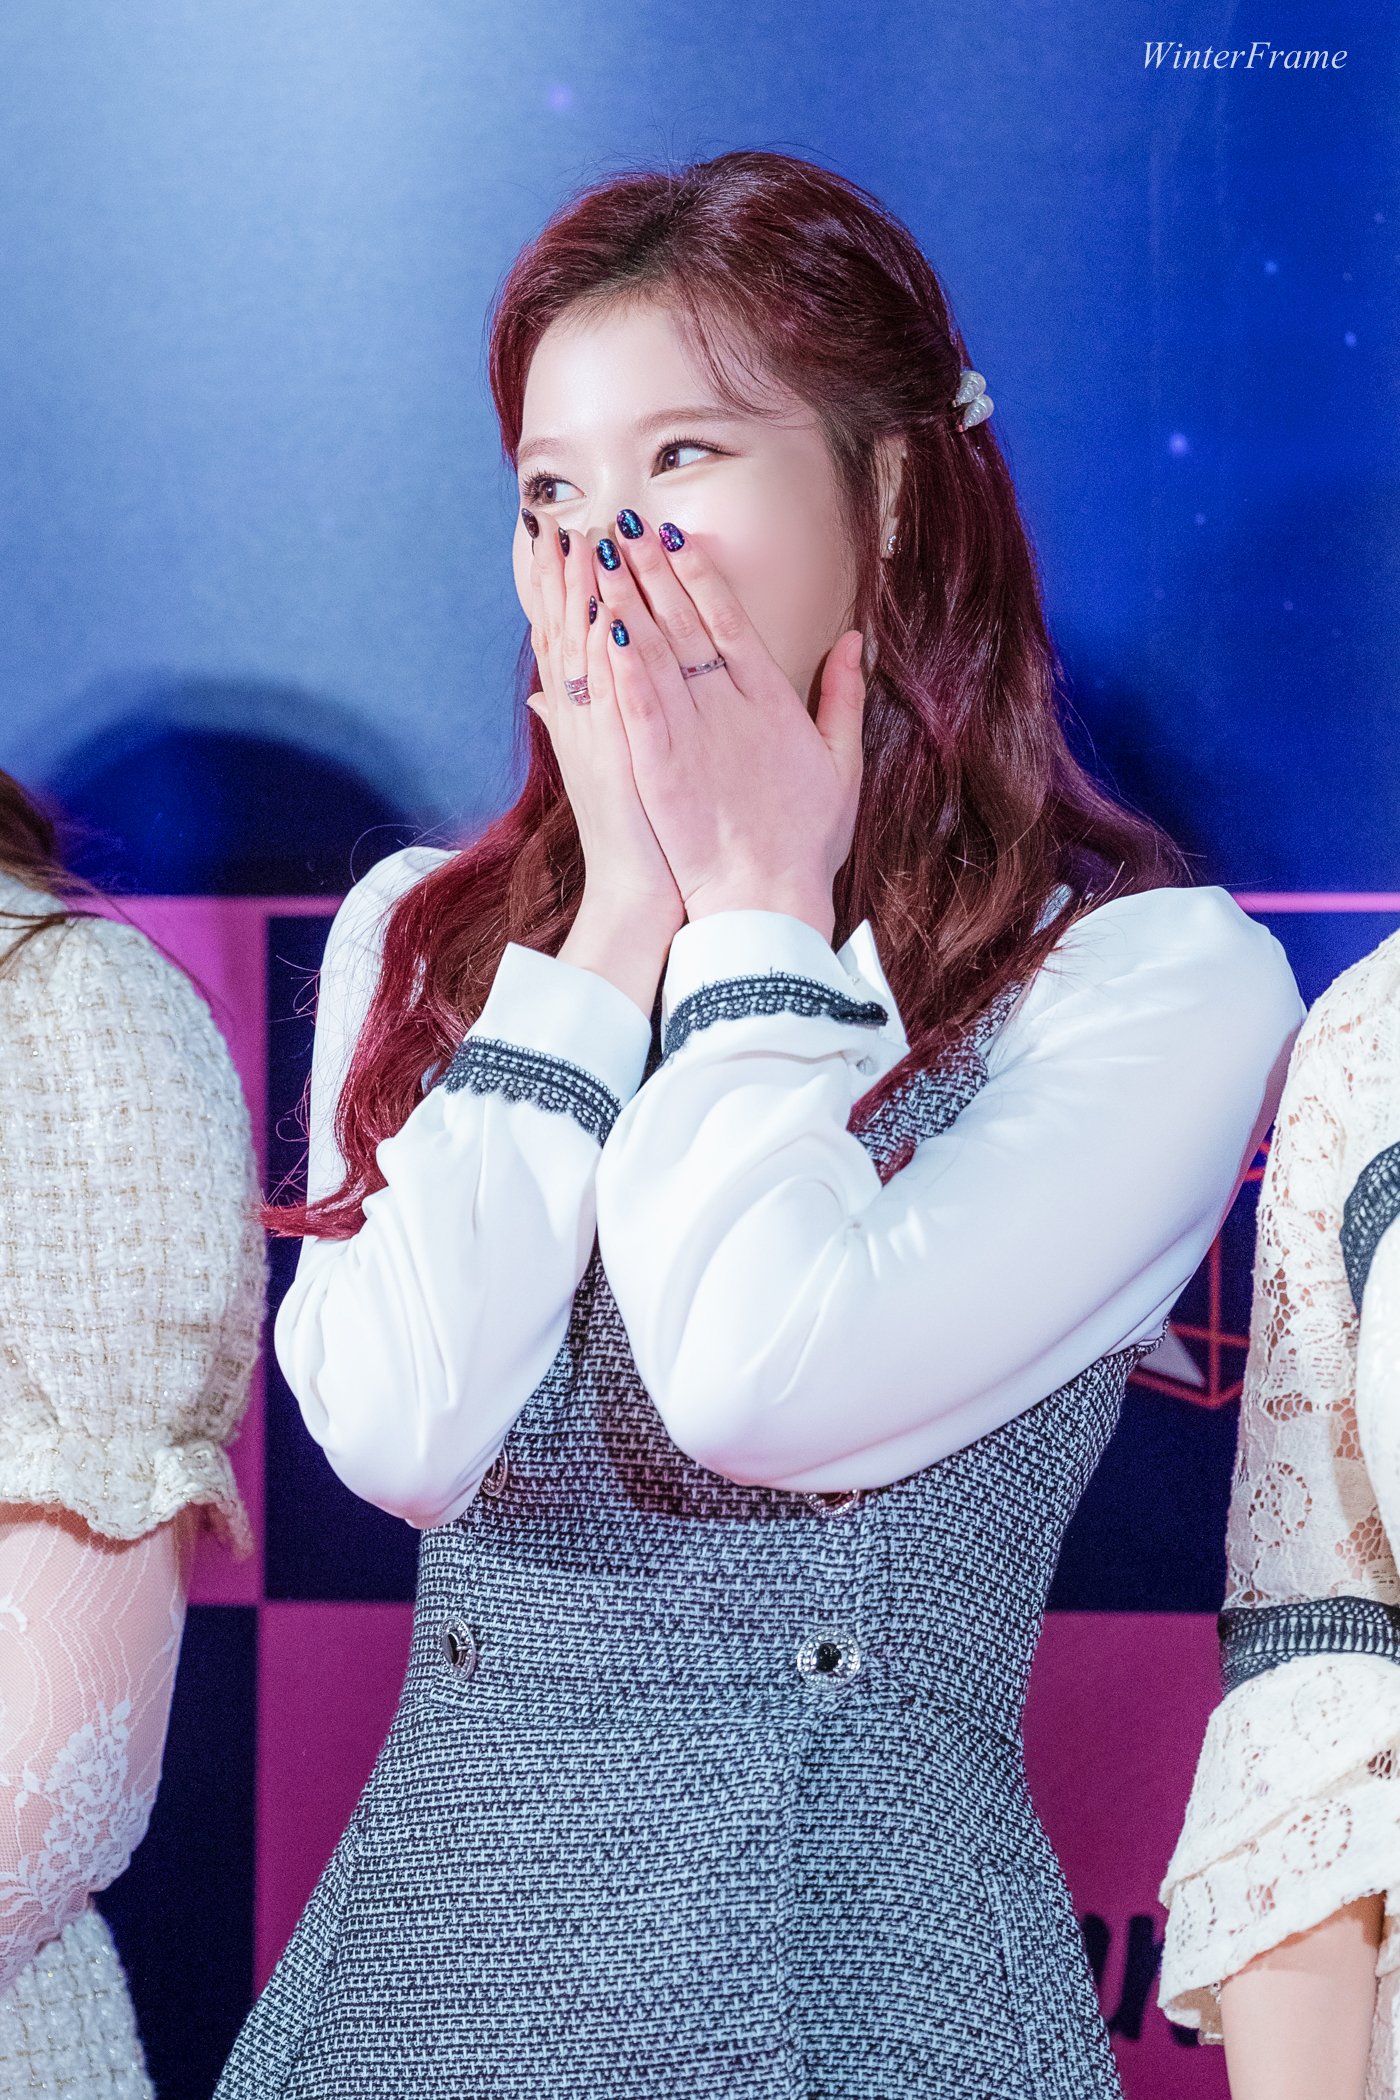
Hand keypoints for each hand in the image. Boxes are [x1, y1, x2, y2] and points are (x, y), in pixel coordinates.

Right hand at [525, 518, 685, 948]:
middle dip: (561, 576)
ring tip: (574, 541)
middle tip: (555, 519)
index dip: (561, 586)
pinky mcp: (618, 754)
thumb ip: (579, 721)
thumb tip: (546, 691)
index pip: (570, 636)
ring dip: (577, 597)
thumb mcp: (605, 769)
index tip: (558, 535)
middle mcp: (584, 718)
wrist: (646, 894)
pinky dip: (599, 650)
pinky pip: (606, 691)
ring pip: (580, 652)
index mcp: (589, 716)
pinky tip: (597, 608)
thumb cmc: (643, 835)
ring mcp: (596, 735)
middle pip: (566, 631)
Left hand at [590, 511, 866, 940]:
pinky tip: (602, 628)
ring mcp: (694, 735)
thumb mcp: (841, 764)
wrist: (768, 903)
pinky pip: (637, 703)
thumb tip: (854, 641)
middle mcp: (730, 707)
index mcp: (771, 701)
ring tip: (598, 556)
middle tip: (620, 522)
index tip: (677, 538)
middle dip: (651, 570)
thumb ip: (843, 696)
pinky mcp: (660, 767)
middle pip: (684, 623)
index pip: (730, 622)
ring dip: (626, 600)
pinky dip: (620, 664)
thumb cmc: (804, 841)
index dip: (701, 576)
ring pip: (655, 653)